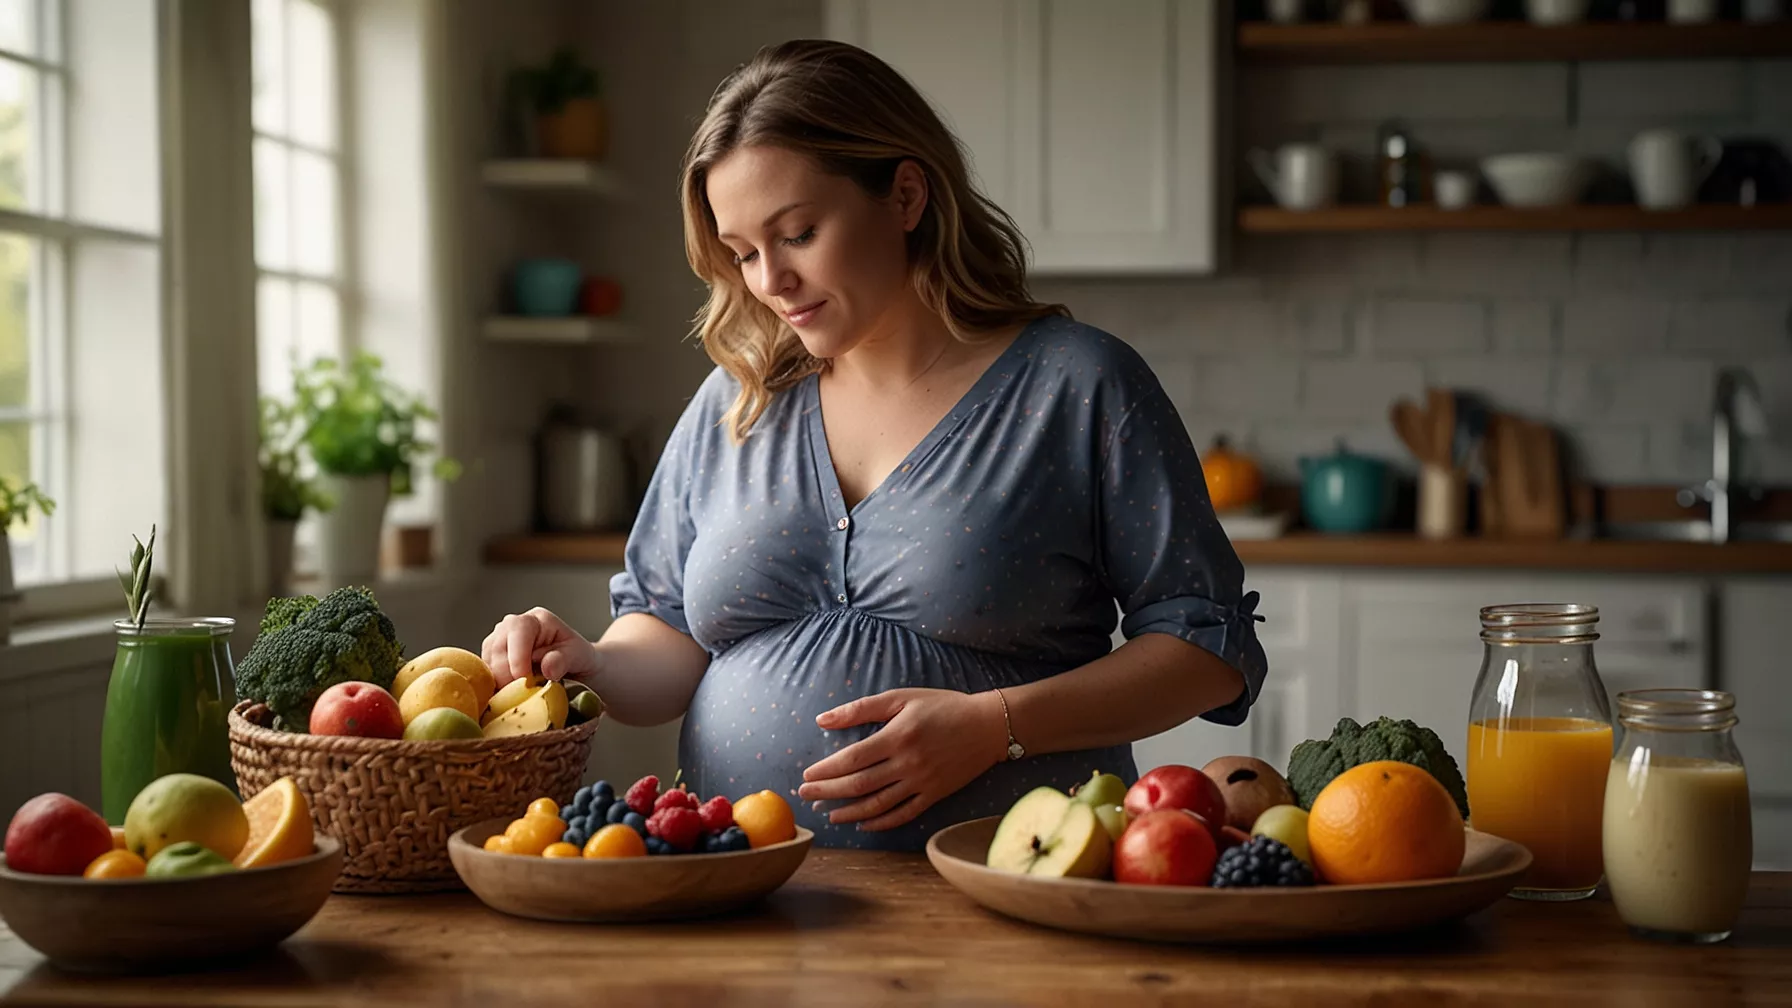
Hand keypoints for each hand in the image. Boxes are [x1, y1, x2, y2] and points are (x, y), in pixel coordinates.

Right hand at [480, 607, 599, 688]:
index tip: (524, 680)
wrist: (577, 668)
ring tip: (520, 697)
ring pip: (487, 662)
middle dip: (507, 674)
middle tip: (523, 695)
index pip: (517, 630)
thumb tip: (547, 667)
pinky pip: (485, 675)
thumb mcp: (580, 656)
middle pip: (497, 647)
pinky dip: (495, 688)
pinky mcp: (491, 661)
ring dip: (499, 683)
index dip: (517, 657)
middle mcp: (512, 626)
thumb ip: (564, 659)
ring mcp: (498, 642)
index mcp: (536, 620)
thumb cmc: (579, 659)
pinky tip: (509, 698)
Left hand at [797, 688, 1005, 831]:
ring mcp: (922, 782)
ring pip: (878, 804)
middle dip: (828, 792)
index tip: (807, 774)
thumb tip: (823, 719)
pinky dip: (880, 822)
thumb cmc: (942, 706)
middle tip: (805, 795)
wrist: (988, 726)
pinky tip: (863, 823)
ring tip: (828, 813)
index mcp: (897, 736)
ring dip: (848, 811)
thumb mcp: (902, 697)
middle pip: (859, 784)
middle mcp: (908, 763)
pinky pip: (903, 815)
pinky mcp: (934, 795)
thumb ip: (861, 708)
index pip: (852, 759)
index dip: (826, 770)